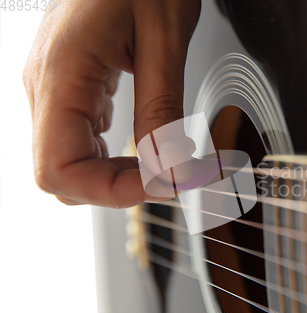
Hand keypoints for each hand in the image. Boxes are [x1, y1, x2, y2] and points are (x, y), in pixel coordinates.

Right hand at [23, 0, 200, 207]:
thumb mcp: (163, 39)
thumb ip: (162, 108)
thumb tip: (171, 169)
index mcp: (61, 75)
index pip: (60, 169)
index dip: (112, 192)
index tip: (164, 185)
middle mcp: (47, 87)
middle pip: (61, 173)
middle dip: (117, 187)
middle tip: (172, 176)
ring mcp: (54, 88)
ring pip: (69, 161)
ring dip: (116, 174)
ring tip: (164, 162)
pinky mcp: (70, 86)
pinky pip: (79, 139)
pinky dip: (113, 155)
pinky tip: (145, 142)